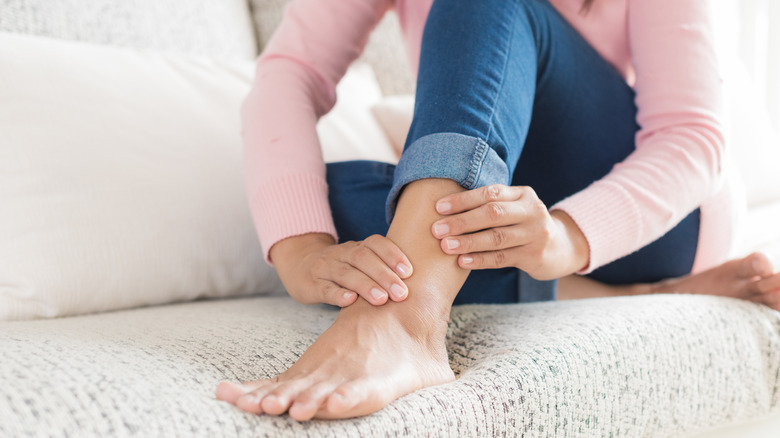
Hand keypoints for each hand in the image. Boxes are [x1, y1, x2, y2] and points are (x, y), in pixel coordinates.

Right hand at [270, 233, 412, 306]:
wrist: (300, 267)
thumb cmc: (342, 269)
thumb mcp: (359, 263)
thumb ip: (382, 269)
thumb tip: (420, 285)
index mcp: (357, 247)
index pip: (376, 243)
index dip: (393, 255)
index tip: (409, 271)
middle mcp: (341, 253)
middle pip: (363, 258)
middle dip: (384, 275)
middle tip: (402, 293)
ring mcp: (325, 267)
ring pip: (346, 272)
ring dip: (366, 285)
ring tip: (382, 299)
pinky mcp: (312, 284)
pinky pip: (325, 287)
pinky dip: (338, 294)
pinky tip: (351, 301)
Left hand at [430, 184, 588, 279]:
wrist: (561, 247)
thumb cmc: (523, 224)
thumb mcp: (514, 208)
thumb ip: (489, 205)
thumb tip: (443, 208)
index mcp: (523, 194)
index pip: (490, 193)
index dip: (463, 200)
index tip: (439, 207)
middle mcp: (532, 211)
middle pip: (493, 214)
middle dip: (462, 221)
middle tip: (437, 229)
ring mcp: (535, 234)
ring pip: (497, 237)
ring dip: (468, 242)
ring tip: (446, 246)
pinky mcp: (534, 256)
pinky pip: (502, 258)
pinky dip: (480, 260)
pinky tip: (462, 261)